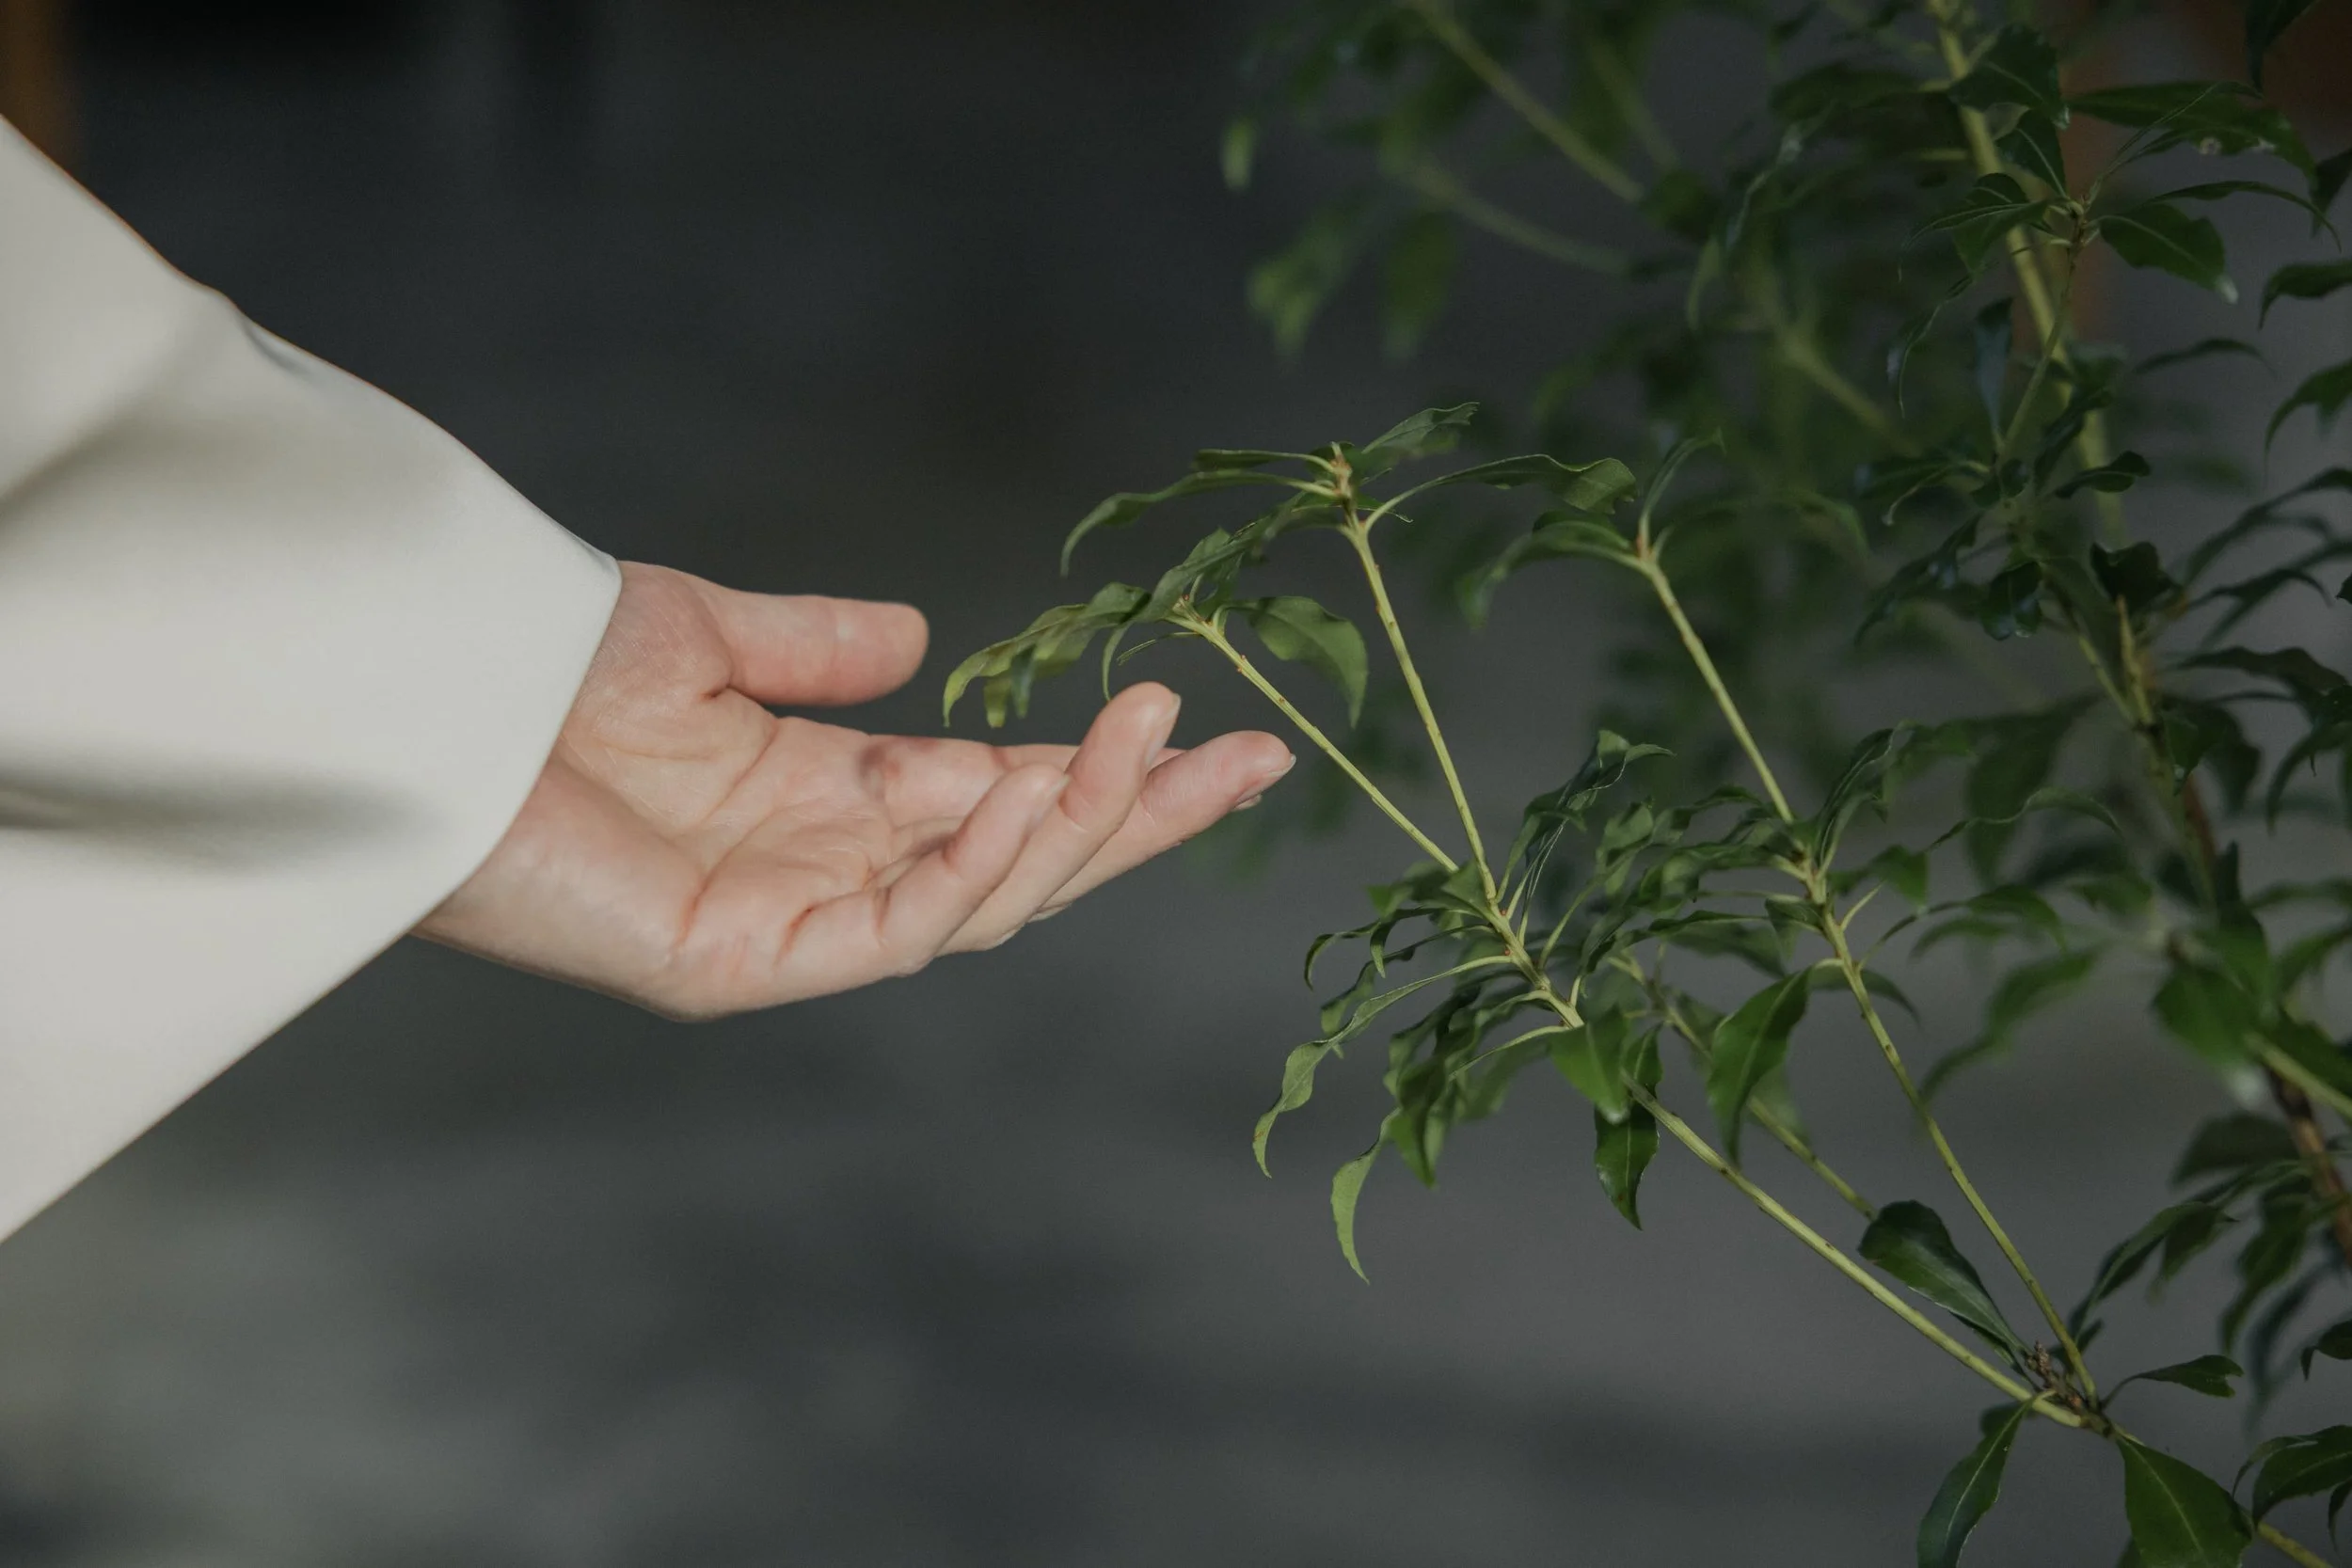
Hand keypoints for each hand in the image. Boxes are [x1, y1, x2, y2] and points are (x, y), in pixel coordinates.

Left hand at [417, 563, 1292, 1016]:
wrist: (420, 695)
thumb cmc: (539, 669)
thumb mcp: (709, 634)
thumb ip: (818, 646)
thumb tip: (923, 635)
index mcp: (828, 798)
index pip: (1002, 796)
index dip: (1105, 769)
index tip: (1207, 723)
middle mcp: (825, 868)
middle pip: (1021, 860)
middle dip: (1139, 815)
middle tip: (1253, 757)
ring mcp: (790, 925)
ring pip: (981, 901)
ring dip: (1080, 828)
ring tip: (1158, 745)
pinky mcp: (743, 965)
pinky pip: (895, 932)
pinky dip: (974, 872)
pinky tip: (1035, 799)